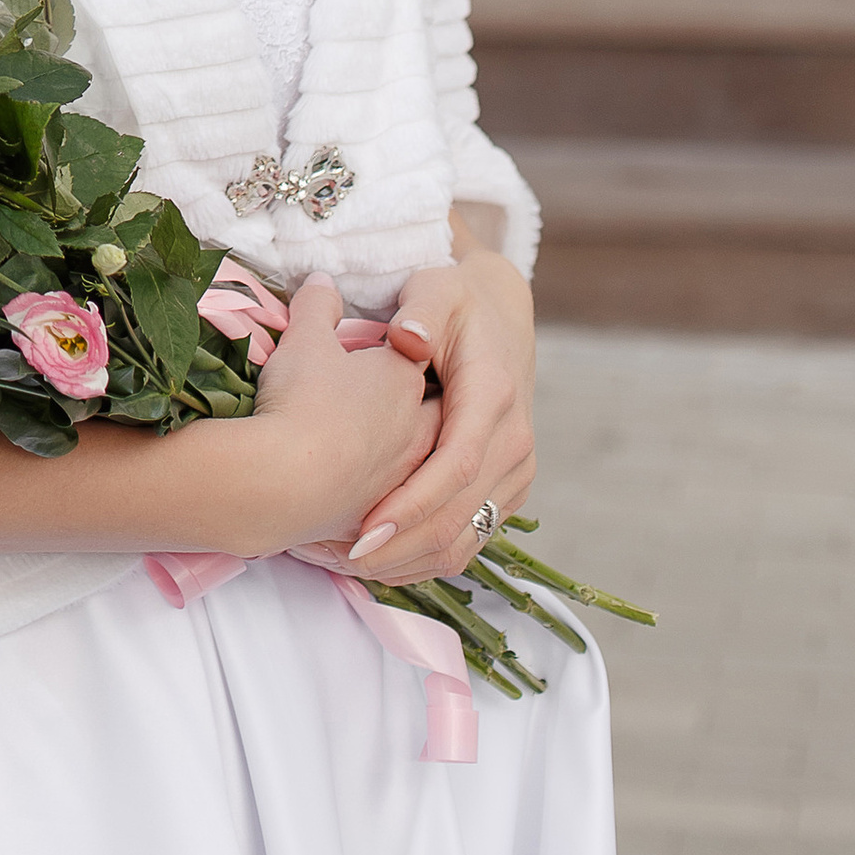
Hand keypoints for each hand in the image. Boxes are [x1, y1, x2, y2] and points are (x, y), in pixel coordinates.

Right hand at [240, 276, 439, 558]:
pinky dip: (402, 523)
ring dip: (417, 479)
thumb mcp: (305, 338)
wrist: (283, 479)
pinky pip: (410, 525)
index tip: (388, 360)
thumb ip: (317, 305)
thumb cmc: (302, 399)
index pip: (421, 366)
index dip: (407, 361)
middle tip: (402, 418)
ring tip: (395, 478)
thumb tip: (322, 281)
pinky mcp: (390, 522)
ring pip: (427, 478)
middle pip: (438, 425)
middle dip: (430, 423)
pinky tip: (380, 522)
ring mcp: (407, 481)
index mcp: (407, 384)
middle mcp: (420, 434)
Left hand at [309, 245, 537, 587]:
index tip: (362, 530)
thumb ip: (421, 312)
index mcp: (494, 397)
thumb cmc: (456, 300)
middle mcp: (515, 444)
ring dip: (408, 561)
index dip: (409, 505)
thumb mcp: (437, 289)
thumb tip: (408, 337)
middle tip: (339, 559)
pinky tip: (376, 561)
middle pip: (458, 517)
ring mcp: (516, 473)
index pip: (455, 466)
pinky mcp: (506, 491)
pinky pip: (469, 542)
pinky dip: (423, 558)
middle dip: (399, 546)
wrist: (501, 314)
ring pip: (466, 541)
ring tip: (346, 565)